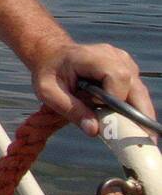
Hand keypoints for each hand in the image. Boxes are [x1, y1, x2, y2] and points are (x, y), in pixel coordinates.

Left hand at [30, 40, 155, 138]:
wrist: (52, 55)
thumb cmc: (48, 72)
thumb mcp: (48, 92)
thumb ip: (70, 109)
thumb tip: (94, 130)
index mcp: (91, 57)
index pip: (117, 76)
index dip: (116, 97)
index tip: (105, 113)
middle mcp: (113, 56)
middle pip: (136, 86)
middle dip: (140, 113)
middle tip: (145, 139)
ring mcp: (123, 62)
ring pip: (139, 91)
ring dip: (140, 113)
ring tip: (140, 136)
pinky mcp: (127, 70)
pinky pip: (136, 92)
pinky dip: (135, 108)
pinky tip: (131, 124)